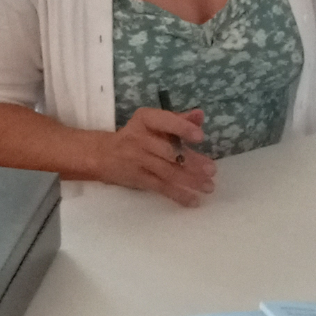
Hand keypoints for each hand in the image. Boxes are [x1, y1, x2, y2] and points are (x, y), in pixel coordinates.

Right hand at [96, 107, 215, 206]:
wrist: (104, 154)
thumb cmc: (137, 135)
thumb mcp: (154, 122)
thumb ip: (178, 119)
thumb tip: (200, 115)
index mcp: (146, 119)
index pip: (165, 122)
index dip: (182, 129)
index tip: (200, 137)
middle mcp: (140, 138)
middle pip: (169, 151)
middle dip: (192, 161)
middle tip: (211, 170)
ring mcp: (138, 160)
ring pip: (167, 171)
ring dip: (190, 180)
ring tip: (208, 187)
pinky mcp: (138, 178)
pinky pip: (161, 187)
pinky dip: (178, 195)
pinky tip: (194, 200)